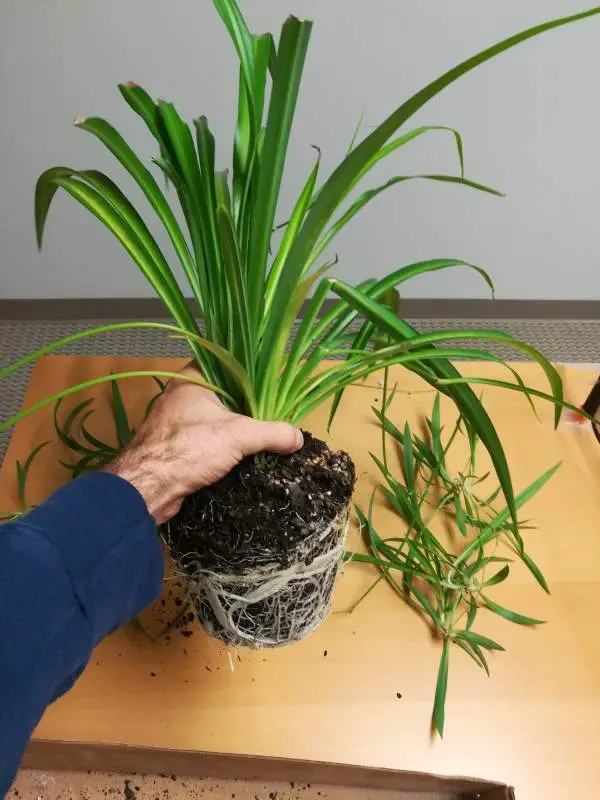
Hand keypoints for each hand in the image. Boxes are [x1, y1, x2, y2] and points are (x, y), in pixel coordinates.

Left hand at [105, 365, 302, 523]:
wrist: (147, 488)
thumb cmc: (188, 449)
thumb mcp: (238, 436)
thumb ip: (272, 433)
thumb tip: (298, 437)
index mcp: (192, 380)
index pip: (225, 364)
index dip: (249, 371)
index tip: (272, 382)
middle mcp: (181, 396)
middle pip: (223, 393)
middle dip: (248, 404)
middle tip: (275, 410)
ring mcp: (176, 423)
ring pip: (214, 419)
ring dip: (235, 428)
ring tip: (264, 434)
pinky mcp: (175, 447)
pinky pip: (206, 440)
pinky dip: (223, 446)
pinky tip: (241, 455)